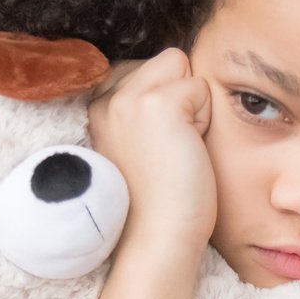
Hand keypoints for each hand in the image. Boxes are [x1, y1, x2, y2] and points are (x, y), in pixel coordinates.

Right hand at [86, 48, 214, 250]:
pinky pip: (200, 87)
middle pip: (165, 61)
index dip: (165, 101)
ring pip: (180, 65)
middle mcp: (104, 98)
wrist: (157, 237)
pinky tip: (187, 151)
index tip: (156, 147)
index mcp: (94, 108)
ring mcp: (126, 98)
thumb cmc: (159, 200)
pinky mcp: (156, 103)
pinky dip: (204, 118)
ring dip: (192, 103)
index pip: (144, 67)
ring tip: (178, 147)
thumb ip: (142, 107)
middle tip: (169, 149)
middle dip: (179, 97)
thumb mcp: (137, 143)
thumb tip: (174, 70)